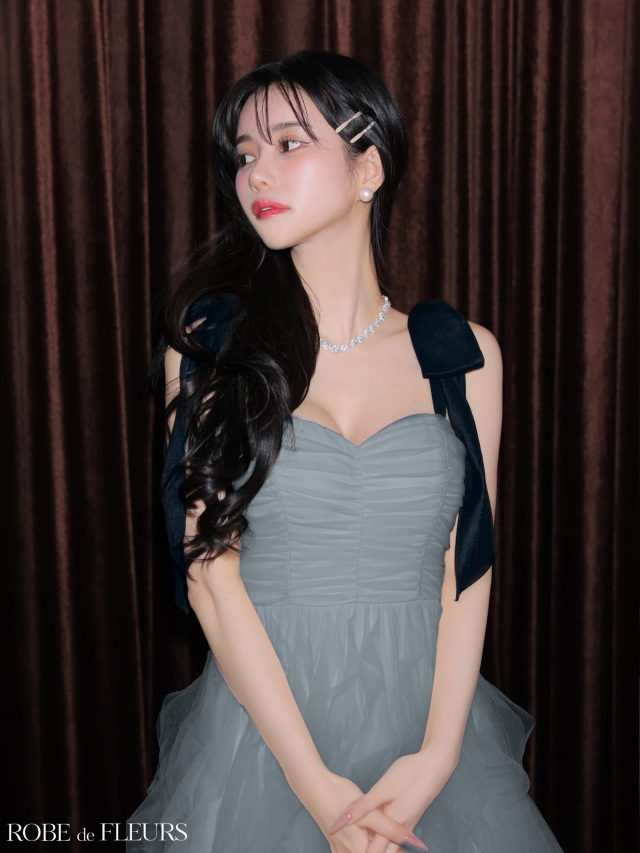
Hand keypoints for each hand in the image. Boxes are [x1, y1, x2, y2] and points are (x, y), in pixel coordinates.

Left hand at [327, 751, 455, 852]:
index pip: (373, 851)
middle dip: (367, 849)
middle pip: (382, 852)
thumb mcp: (383, 787)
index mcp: (393, 825)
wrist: (435, 766)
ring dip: (374, 845)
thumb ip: (363, 806)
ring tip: (359, 838)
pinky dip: (383, 840)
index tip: (345, 846)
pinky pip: (394, 839)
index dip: (357, 849)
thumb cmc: (410, 774)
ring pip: (389, 847)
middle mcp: (401, 831)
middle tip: (350, 843)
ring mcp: (407, 826)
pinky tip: (373, 832)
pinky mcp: (409, 819)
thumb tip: (342, 821)